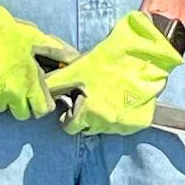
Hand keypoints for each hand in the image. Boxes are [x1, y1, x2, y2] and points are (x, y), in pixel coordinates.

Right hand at [0, 0, 66, 117]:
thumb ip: (55, 51)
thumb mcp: (34, 38)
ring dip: (2, 98)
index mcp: (29, 83)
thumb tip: (74, 57)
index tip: (39, 95)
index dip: (42, 103)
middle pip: (21, 113)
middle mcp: (11, 95)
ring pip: (0, 108)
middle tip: (18, 85)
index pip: (42, 110)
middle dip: (22, 103)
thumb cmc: (4, 31)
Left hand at [41, 10, 184, 135]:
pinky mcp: (140, 122)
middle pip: (88, 128)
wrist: (143, 55)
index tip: (75, 102)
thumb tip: (42, 97)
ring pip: (106, 127)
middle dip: (87, 115)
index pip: (69, 127)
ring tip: (108, 95)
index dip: (70, 113)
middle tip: (92, 96)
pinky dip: (122, 116)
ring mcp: (124, 125)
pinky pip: (124, 126)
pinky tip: (123, 99)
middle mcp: (105, 124)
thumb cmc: (107, 61)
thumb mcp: (75, 70)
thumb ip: (54, 86)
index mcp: (87, 114)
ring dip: (104, 116)